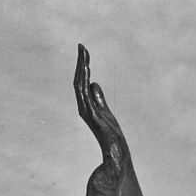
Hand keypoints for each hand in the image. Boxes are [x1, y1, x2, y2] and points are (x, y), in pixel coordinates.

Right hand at [73, 44, 128, 172]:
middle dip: (81, 62)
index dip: (82, 67)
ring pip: (80, 85)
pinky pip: (85, 94)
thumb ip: (98, 98)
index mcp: (86, 105)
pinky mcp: (92, 114)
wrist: (116, 150)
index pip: (82, 83)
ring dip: (82, 68)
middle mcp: (83, 107)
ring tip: (83, 52)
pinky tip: (87, 68)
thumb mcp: (105, 110)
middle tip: (81, 45)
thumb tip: (93, 84)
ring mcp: (86, 111)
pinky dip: (85, 80)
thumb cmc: (111, 133)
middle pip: (79, 80)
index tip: (84, 52)